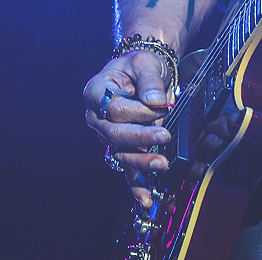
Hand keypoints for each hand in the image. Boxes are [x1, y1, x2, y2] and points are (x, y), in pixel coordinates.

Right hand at [83, 50, 174, 208]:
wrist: (143, 72)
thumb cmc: (140, 65)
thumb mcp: (145, 63)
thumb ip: (149, 81)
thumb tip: (155, 102)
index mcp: (97, 92)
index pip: (114, 109)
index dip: (138, 112)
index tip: (160, 107)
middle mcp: (97, 117)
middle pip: (114, 135)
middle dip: (140, 139)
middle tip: (164, 137)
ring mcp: (107, 135)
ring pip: (120, 154)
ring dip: (141, 162)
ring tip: (162, 164)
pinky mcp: (121, 148)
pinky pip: (126, 169)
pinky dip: (136, 185)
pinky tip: (146, 198)